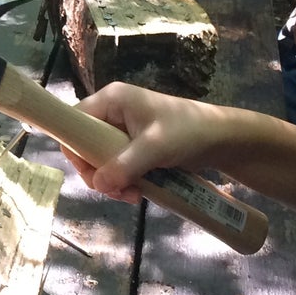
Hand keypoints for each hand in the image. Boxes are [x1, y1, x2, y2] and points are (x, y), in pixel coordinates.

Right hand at [69, 82, 235, 201]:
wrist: (220, 139)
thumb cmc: (188, 132)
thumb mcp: (155, 148)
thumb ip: (124, 166)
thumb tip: (98, 184)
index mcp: (112, 100)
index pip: (75, 122)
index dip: (77, 150)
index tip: (93, 175)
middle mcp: (112, 111)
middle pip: (85, 145)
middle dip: (98, 172)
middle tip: (117, 191)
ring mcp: (122, 129)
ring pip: (99, 159)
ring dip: (111, 181)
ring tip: (133, 195)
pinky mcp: (132, 145)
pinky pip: (114, 165)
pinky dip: (122, 180)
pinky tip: (137, 191)